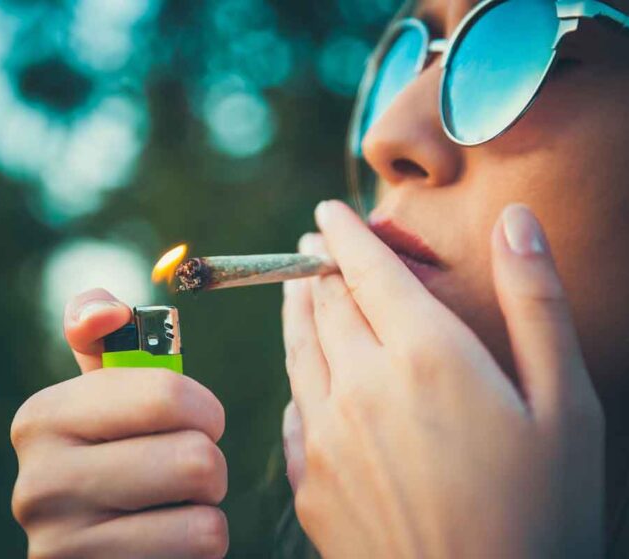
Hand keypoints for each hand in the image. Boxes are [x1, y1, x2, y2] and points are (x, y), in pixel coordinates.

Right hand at [11, 289, 228, 558]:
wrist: (92, 546)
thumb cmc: (114, 449)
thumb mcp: (102, 391)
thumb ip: (102, 333)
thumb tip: (107, 312)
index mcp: (41, 417)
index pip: (168, 395)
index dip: (203, 407)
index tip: (196, 418)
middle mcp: (38, 485)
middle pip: (196, 460)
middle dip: (208, 463)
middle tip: (186, 469)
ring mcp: (62, 548)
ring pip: (206, 519)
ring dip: (205, 509)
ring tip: (173, 506)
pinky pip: (199, 553)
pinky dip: (199, 547)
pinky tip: (165, 542)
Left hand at [281, 201, 603, 557]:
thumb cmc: (544, 514)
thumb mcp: (567, 405)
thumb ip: (535, 304)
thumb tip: (515, 223)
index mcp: (425, 356)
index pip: (366, 270)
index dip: (344, 233)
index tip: (327, 212)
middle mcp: (362, 386)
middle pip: (324, 304)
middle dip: (316, 265)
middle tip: (310, 244)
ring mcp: (327, 435)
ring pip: (297, 348)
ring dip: (294, 309)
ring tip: (293, 287)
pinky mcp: (310, 479)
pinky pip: (293, 408)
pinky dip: (296, 375)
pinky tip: (302, 374)